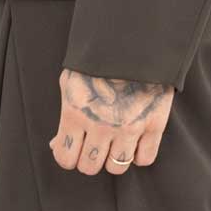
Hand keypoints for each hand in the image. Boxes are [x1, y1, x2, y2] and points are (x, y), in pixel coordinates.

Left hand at [50, 69, 174, 174]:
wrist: (134, 43)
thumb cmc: (97, 63)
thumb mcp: (71, 85)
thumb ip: (64, 118)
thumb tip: (56, 145)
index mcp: (76, 114)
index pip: (66, 158)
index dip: (68, 157)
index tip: (74, 150)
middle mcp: (101, 126)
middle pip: (90, 167)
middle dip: (89, 160)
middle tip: (94, 147)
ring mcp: (129, 128)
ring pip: (116, 167)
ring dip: (113, 159)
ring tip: (114, 144)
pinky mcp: (154, 125)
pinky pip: (145, 159)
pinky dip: (138, 156)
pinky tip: (134, 143)